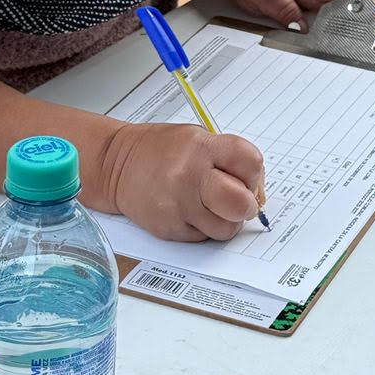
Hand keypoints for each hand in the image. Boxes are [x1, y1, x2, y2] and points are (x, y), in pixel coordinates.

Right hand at [105, 122, 263, 241]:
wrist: (116, 165)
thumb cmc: (161, 150)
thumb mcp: (198, 137)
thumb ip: (229, 159)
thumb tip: (257, 194)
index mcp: (201, 147)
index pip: (250, 162)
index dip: (254, 173)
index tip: (246, 176)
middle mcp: (189, 176)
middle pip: (241, 204)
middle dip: (246, 205)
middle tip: (238, 200)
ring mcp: (177, 206)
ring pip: (225, 228)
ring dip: (226, 220)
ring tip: (211, 205)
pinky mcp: (168, 229)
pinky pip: (203, 237)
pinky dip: (203, 228)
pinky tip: (190, 211)